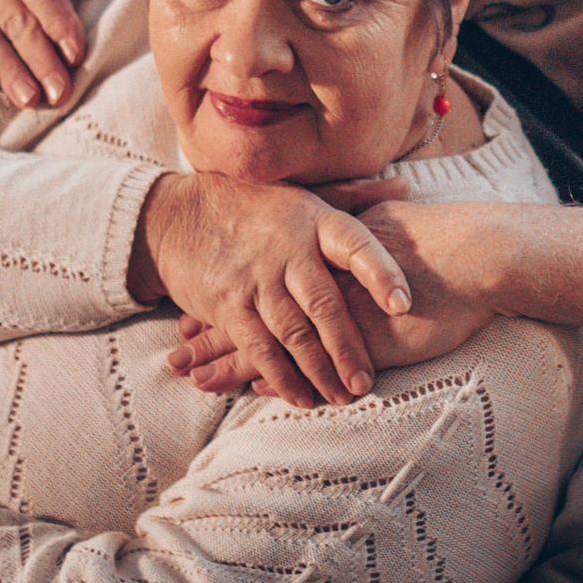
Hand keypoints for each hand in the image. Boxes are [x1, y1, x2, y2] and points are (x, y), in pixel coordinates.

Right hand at [168, 197, 491, 390]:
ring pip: (294, 332)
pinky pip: (259, 347)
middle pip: (325, 303)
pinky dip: (280, 376)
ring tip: (343, 396)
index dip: (381, 274)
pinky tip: (301, 396)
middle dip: (348, 348)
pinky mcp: (227, 305)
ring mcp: (256, 278)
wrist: (178, 217)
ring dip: (319, 370)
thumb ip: (354, 196)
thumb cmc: (254, 206)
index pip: (355, 246)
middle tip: (367, 382)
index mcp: (314, 220)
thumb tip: (404, 185)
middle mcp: (287, 249)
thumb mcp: (303, 194)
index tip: (403, 305)